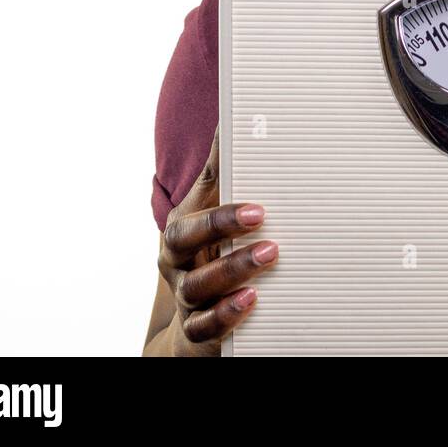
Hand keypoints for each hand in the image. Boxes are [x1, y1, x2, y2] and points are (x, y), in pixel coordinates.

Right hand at [156, 126, 278, 355]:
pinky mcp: (198, 331)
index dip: (220, 210)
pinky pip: (205, 328)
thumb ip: (225, 169)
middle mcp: (178, 264)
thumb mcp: (215, 209)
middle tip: (263, 221)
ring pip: (198, 288)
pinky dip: (225, 316)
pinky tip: (250, 302)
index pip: (192, 215)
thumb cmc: (211, 249)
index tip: (259, 207)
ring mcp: (187, 299)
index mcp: (182, 232)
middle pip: (184, 245)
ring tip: (269, 256)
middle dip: (220, 229)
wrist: (196, 313)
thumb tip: (236, 116)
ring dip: (232, 272)